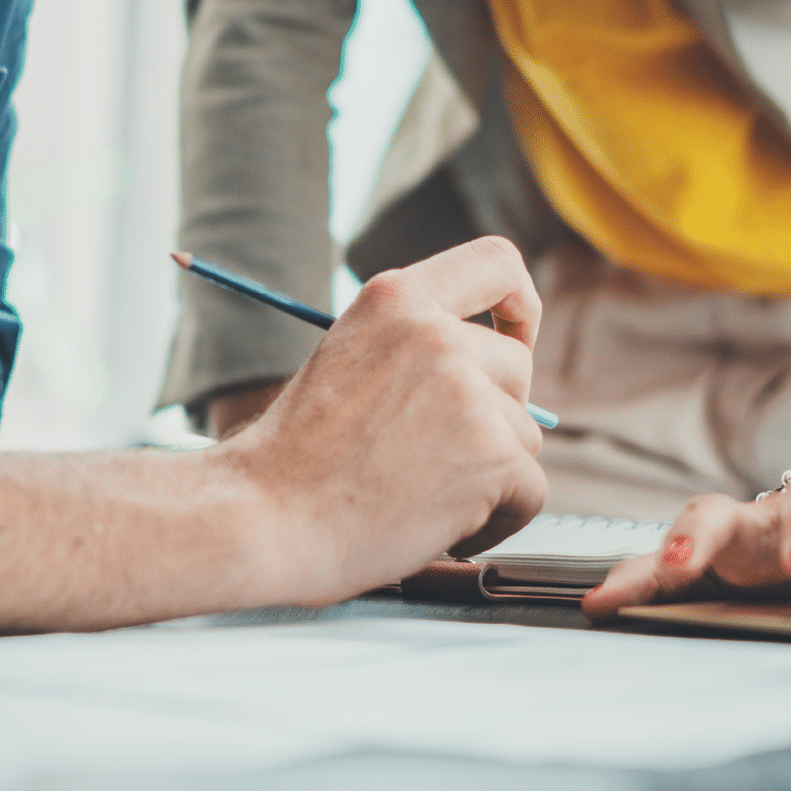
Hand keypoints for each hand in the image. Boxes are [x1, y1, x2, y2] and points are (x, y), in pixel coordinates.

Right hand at [220, 236, 547, 606]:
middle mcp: (437, 333)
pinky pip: (530, 489)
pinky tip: (442, 528)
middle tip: (437, 456)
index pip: (497, 261)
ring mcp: (467, 392)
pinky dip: (499, 519)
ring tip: (422, 495)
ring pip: (524, 434)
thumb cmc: (295, 458)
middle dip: (492, 416)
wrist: (259, 520)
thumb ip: (415, 346)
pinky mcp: (490, 454)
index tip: (515, 338)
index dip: (519, 304)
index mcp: (398, 298)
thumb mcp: (350, 356)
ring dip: (488, 472)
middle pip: (517, 367)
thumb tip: (492, 369)